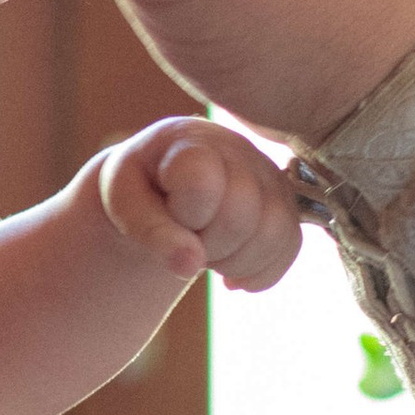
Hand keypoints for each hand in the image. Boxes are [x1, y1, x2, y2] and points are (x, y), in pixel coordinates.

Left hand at [100, 117, 301, 291]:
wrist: (168, 182)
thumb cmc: (143, 188)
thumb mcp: (124, 203)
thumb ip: (150, 231)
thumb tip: (191, 265)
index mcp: (193, 141)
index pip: (203, 184)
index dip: (185, 214)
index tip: (168, 210)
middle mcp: (241, 152)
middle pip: (241, 217)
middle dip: (207, 245)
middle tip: (186, 237)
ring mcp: (270, 177)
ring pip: (274, 234)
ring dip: (234, 262)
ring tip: (207, 251)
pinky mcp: (288, 205)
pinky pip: (290, 247)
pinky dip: (257, 272)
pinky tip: (228, 270)